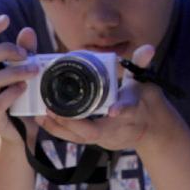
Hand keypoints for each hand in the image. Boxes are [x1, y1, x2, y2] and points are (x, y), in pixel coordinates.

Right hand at [0, 15, 39, 143]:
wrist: (21, 132)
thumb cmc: (22, 98)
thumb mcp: (25, 72)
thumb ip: (25, 53)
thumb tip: (27, 31)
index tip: (5, 20)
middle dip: (4, 51)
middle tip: (26, 55)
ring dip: (15, 72)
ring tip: (34, 71)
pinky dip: (12, 93)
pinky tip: (24, 89)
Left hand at [37, 45, 175, 150]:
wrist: (148, 129)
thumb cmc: (144, 103)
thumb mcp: (144, 83)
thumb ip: (142, 64)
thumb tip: (148, 48)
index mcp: (132, 112)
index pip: (128, 111)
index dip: (122, 109)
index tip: (114, 110)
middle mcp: (116, 128)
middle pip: (93, 132)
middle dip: (72, 123)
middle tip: (52, 109)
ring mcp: (104, 137)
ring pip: (80, 138)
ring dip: (59, 127)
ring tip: (41, 114)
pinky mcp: (94, 140)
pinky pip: (74, 138)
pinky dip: (58, 130)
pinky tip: (43, 120)